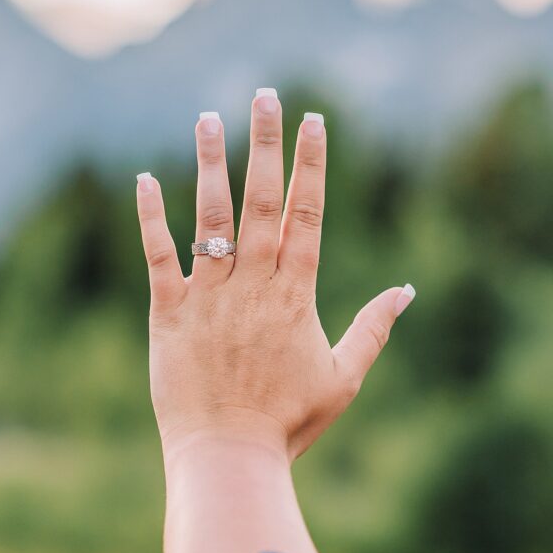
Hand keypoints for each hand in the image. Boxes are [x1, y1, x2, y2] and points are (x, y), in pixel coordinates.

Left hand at [136, 90, 414, 462]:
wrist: (229, 458)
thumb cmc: (290, 422)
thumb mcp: (345, 376)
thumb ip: (374, 328)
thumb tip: (407, 290)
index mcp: (297, 295)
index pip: (307, 215)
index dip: (312, 165)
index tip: (314, 121)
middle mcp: (254, 286)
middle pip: (262, 202)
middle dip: (266, 144)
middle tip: (267, 95)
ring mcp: (210, 298)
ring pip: (212, 219)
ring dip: (211, 165)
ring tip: (209, 118)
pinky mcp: (169, 315)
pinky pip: (159, 258)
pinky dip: (151, 219)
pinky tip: (145, 179)